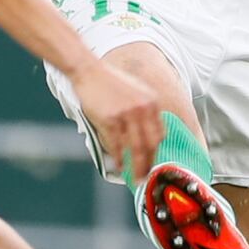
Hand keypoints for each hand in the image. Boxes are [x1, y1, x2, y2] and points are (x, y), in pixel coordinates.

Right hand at [68, 61, 163, 180]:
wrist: (88, 71)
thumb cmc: (109, 80)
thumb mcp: (135, 90)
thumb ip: (144, 108)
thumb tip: (147, 132)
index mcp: (152, 101)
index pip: (160, 133)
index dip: (157, 151)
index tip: (154, 161)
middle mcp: (143, 109)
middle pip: (151, 144)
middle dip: (149, 163)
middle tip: (146, 176)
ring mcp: (127, 115)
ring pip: (136, 148)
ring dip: (136, 166)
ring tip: (135, 177)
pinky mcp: (111, 120)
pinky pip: (118, 145)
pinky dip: (119, 158)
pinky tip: (119, 165)